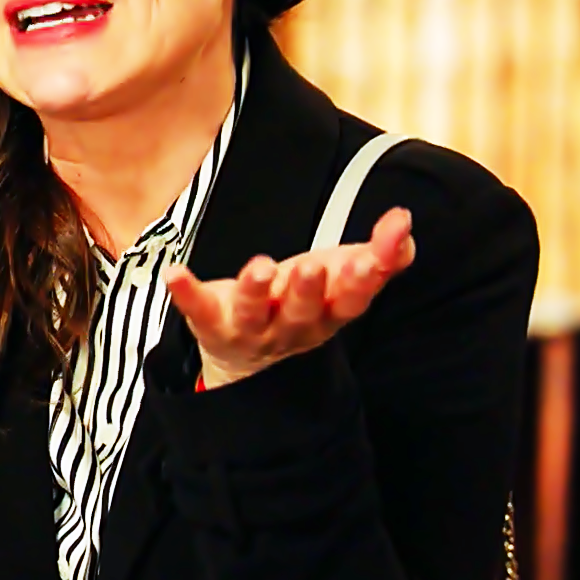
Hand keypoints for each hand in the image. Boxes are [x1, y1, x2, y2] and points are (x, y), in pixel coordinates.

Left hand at [163, 207, 415, 388]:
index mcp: (329, 314)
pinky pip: (198, 310)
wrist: (247, 354)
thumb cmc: (301, 302)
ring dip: (256, 289)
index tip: (375, 258)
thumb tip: (406, 225)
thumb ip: (379, 256)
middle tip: (314, 266)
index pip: (351, 300)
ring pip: (254, 314)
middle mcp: (292, 326)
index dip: (365, 281)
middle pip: (304, 312)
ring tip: (258, 266)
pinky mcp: (212, 324)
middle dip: (310, 290)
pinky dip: (186, 292)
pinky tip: (174, 273)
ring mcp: (250, 328)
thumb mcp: (340, 280)